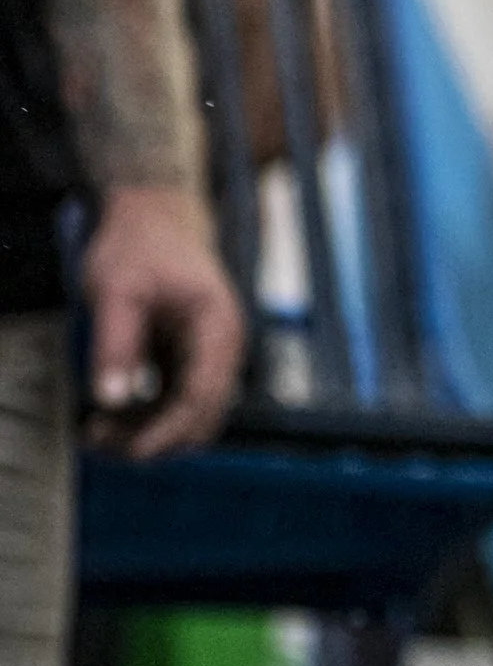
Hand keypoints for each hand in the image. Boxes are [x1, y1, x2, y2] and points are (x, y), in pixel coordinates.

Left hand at [82, 185, 246, 458]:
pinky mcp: (188, 361)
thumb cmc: (141, 244)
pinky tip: (109, 417)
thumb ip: (116, 344)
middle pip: (201, 417)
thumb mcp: (117, 289)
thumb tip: (112, 400)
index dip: (169, 431)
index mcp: (217, 328)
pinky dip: (146, 418)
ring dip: (148, 433)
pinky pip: (174, 404)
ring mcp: (208, 356)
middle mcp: (222, 349)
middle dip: (154, 438)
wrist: (154, 215)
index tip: (131, 450)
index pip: (203, 396)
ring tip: (97, 431)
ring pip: (188, 417)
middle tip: (99, 439)